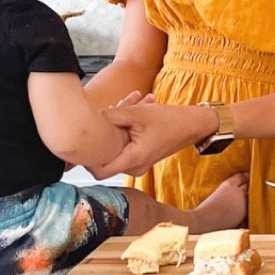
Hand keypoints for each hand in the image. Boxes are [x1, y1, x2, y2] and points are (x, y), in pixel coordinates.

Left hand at [92, 97, 212, 179]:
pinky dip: (127, 127)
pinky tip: (136, 105)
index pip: (99, 171)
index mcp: (133, 160)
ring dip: (118, 124)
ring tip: (131, 102)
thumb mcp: (138, 114)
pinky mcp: (140, 155)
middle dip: (105, 131)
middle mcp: (134, 167)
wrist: (192, 124)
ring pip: (117, 145)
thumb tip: (90, 118)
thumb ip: (112, 115)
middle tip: (112, 109)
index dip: (87, 158)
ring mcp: (137, 162)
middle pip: (108, 154)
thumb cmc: (170, 120)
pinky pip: (126, 143)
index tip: (82, 141)